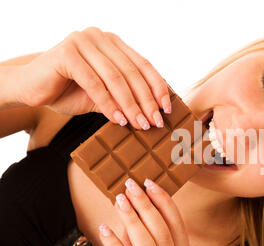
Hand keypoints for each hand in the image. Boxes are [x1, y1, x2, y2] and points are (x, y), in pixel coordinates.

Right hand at [15, 27, 170, 129]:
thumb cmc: (68, 92)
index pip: (143, 65)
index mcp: (112, 43)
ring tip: (140, 125)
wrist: (30, 89)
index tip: (166, 109)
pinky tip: (118, 120)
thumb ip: (124, 97)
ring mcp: (83, 41)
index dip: (157, 87)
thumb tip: (153, 112)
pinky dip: (108, 104)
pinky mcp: (67, 53)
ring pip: (115, 78)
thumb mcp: (103, 95)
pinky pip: (94, 83)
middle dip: (146, 100)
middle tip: (154, 122)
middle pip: (132, 72)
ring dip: (131, 105)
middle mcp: (100, 37)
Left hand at [90, 178, 193, 245]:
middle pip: (163, 234)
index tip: (150, 183)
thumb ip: (141, 230)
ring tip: (119, 201)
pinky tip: (104, 228)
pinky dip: (114, 243)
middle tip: (131, 187)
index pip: (178, 226)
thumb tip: (135, 196)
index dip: (164, 202)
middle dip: (146, 206)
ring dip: (131, 219)